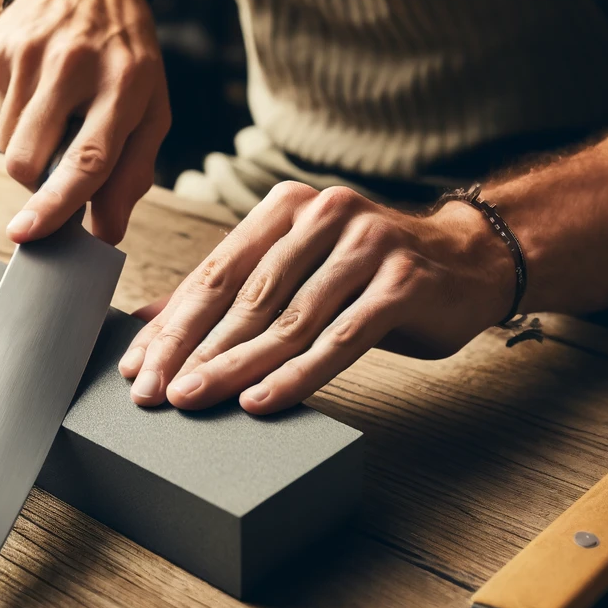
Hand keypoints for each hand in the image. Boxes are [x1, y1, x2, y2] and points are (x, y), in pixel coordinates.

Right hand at [0, 0, 170, 244]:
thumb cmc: (126, 59)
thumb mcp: (151, 108)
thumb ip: (133, 174)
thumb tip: (106, 234)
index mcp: (126, 82)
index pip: (89, 157)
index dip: (58, 203)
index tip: (29, 234)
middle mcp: (76, 64)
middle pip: (29, 159)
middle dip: (36, 188)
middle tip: (61, 174)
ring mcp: (31, 54)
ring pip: (7, 146)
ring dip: (30, 154)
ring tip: (59, 121)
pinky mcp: (0, 51)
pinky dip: (18, 124)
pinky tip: (41, 96)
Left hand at [118, 183, 515, 413]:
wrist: (470, 262)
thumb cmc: (370, 273)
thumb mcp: (297, 270)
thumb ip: (230, 292)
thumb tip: (148, 325)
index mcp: (287, 208)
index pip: (217, 272)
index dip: (173, 325)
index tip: (136, 369)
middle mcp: (324, 215)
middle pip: (245, 296)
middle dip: (194, 350)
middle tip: (156, 394)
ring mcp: (366, 245)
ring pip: (288, 320)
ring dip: (236, 366)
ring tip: (196, 400)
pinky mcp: (402, 281)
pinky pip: (339, 338)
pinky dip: (297, 374)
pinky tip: (262, 399)